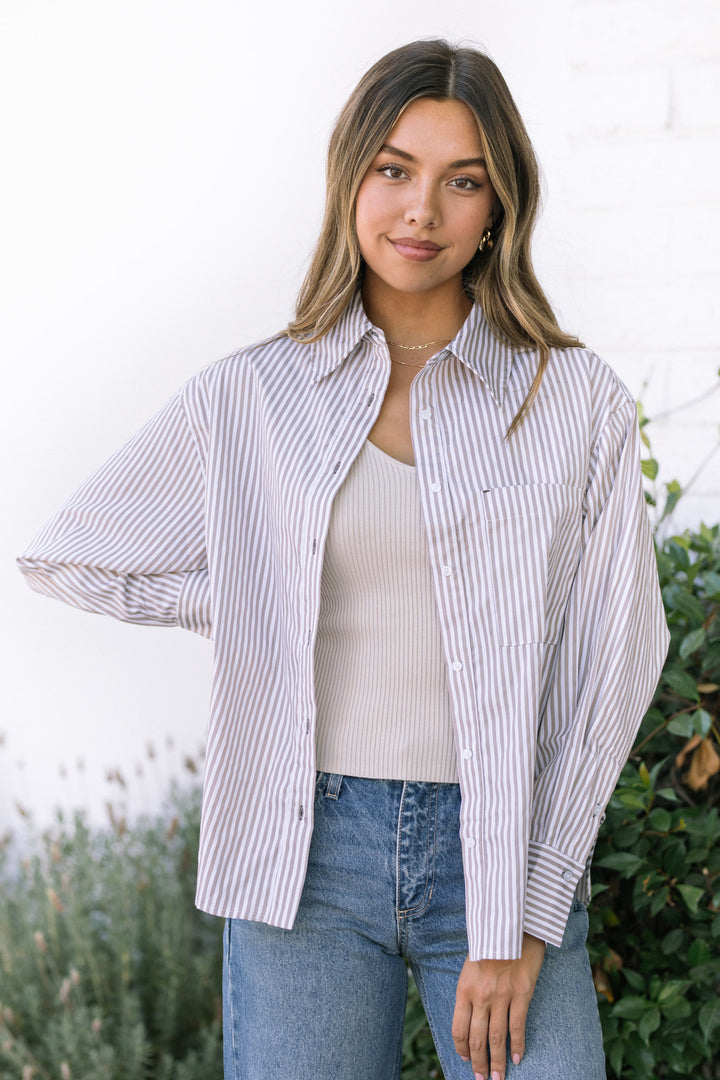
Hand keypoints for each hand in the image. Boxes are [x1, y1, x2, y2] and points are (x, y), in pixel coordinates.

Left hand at [451, 932, 544, 1079]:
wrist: (510, 924)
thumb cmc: (489, 943)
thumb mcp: (470, 965)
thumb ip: (470, 990)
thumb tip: (470, 1015)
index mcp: (464, 989)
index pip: (458, 1029)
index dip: (462, 1049)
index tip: (466, 1060)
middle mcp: (480, 996)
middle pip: (477, 1039)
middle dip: (479, 1063)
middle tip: (482, 1079)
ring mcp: (501, 996)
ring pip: (497, 1038)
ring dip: (497, 1061)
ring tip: (497, 1077)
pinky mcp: (521, 993)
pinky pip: (517, 1026)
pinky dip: (517, 1045)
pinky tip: (517, 1057)